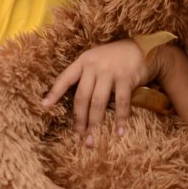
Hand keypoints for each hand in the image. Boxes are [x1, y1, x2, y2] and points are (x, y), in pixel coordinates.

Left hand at [42, 39, 157, 143]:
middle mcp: (94, 66)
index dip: (54, 92)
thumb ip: (86, 75)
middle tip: (78, 137)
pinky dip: (120, 119)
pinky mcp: (126, 78)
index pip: (65, 78)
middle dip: (79, 120)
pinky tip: (119, 132)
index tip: (44, 106)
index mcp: (84, 61)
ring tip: (92, 140)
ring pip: (98, 102)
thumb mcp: (97, 60)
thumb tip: (77, 102)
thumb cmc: (116, 58)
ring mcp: (110, 71)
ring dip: (95, 124)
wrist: (143, 48)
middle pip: (82, 97)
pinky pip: (121, 103)